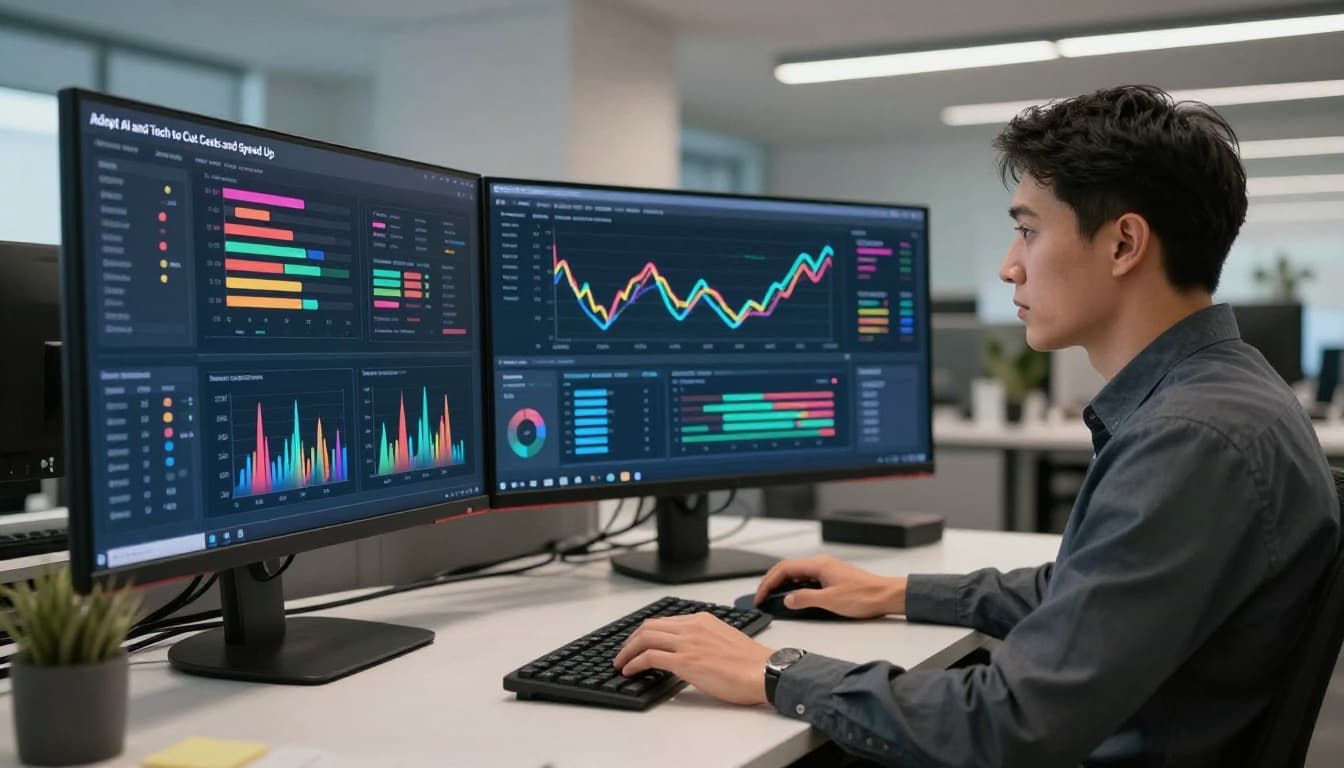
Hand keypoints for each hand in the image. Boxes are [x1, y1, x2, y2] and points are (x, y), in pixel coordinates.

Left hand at [613, 612, 774, 705]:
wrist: (765, 672)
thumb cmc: (751, 663)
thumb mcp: (724, 640)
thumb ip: (704, 640)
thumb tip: (690, 653)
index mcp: (702, 620)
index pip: (665, 621)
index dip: (646, 632)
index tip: (638, 642)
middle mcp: (692, 627)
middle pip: (649, 626)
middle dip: (631, 640)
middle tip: (623, 652)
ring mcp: (688, 643)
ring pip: (645, 638)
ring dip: (627, 651)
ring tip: (621, 662)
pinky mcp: (685, 661)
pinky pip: (650, 657)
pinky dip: (634, 662)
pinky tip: (629, 670)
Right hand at [755, 555, 907, 618]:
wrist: (886, 595)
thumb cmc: (864, 596)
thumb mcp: (830, 601)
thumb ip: (805, 599)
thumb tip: (787, 599)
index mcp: (818, 565)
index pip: (784, 569)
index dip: (768, 582)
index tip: (760, 595)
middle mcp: (821, 564)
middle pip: (788, 569)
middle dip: (771, 582)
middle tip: (761, 596)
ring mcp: (827, 570)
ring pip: (797, 573)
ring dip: (783, 584)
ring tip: (773, 598)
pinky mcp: (832, 577)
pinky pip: (807, 578)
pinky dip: (795, 586)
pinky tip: (794, 597)